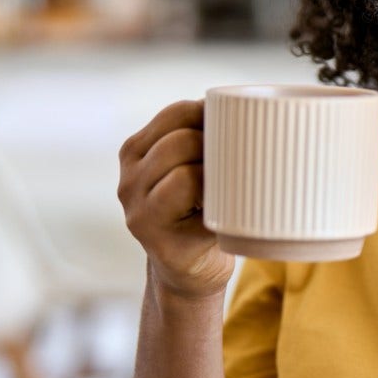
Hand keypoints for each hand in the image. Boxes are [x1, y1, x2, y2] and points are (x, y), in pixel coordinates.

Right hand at [117, 99, 233, 301]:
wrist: (190, 271)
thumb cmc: (201, 209)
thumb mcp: (189, 166)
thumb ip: (201, 137)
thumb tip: (249, 106)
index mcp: (134, 152)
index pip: (176, 113)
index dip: (212, 116)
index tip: (237, 129)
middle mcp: (128, 181)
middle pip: (181, 141)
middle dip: (217, 147)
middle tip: (240, 163)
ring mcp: (140, 215)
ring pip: (185, 173)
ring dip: (218, 176)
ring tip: (231, 188)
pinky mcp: (161, 243)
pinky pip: (198, 211)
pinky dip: (219, 204)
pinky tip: (228, 209)